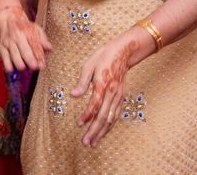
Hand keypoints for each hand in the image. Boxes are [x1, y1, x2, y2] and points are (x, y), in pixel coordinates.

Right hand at [0, 3, 51, 72]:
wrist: (8, 18)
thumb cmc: (24, 26)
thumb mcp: (36, 29)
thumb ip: (43, 40)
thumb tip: (50, 49)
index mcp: (28, 32)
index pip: (35, 46)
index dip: (39, 57)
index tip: (42, 65)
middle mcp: (18, 37)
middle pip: (25, 52)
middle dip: (30, 62)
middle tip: (34, 68)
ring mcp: (9, 42)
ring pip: (15, 57)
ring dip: (21, 65)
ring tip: (24, 68)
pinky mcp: (1, 47)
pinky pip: (4, 59)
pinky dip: (8, 66)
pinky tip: (13, 69)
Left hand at [70, 33, 140, 147]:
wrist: (123, 52)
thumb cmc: (104, 57)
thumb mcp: (89, 65)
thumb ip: (82, 82)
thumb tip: (73, 95)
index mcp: (103, 84)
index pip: (95, 104)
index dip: (87, 115)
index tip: (79, 124)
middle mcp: (112, 93)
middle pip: (104, 116)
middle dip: (94, 131)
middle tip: (85, 142)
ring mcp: (118, 96)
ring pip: (111, 119)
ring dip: (102, 132)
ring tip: (93, 143)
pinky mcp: (121, 98)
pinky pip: (115, 115)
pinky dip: (109, 126)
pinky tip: (103, 132)